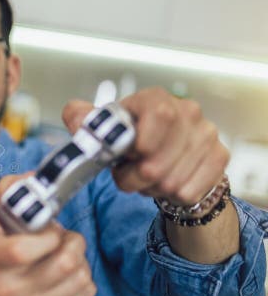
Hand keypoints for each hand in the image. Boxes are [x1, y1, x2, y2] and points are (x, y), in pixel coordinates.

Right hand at [0, 174, 96, 295]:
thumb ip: (9, 192)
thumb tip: (34, 177)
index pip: (25, 251)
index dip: (48, 235)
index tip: (49, 230)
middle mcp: (11, 291)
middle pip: (65, 263)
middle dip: (73, 242)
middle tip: (63, 238)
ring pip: (81, 276)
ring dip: (80, 258)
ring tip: (64, 255)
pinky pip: (87, 292)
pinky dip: (84, 277)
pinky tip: (68, 273)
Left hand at [63, 88, 228, 204]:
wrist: (167, 157)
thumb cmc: (133, 141)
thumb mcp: (104, 128)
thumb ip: (83, 120)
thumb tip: (75, 114)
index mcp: (155, 99)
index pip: (159, 113)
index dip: (142, 140)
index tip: (131, 153)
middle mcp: (187, 111)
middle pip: (159, 159)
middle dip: (136, 177)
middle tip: (128, 175)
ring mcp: (206, 133)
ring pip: (172, 180)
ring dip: (152, 188)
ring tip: (147, 178)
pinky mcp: (220, 156)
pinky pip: (189, 190)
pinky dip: (172, 195)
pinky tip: (167, 183)